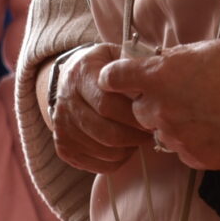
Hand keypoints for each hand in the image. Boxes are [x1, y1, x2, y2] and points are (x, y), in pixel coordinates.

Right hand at [47, 44, 156, 173]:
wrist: (68, 80)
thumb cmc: (101, 67)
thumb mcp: (114, 55)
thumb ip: (132, 66)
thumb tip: (156, 80)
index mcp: (81, 75)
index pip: (107, 104)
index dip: (133, 115)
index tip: (152, 117)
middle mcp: (66, 103)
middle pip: (106, 132)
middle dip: (135, 136)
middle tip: (151, 132)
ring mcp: (62, 128)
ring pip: (104, 151)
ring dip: (128, 149)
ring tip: (138, 137)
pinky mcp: (64, 149)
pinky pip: (98, 165)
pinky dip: (117, 160)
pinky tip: (124, 147)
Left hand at [97, 37, 219, 170]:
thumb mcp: (204, 49)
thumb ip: (173, 60)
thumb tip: (157, 64)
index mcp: (160, 77)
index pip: (113, 79)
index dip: (119, 77)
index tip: (126, 78)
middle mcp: (164, 110)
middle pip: (139, 112)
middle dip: (154, 104)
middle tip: (182, 96)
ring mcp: (182, 139)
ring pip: (163, 135)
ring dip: (176, 126)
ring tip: (208, 113)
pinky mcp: (202, 159)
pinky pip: (186, 153)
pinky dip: (197, 144)